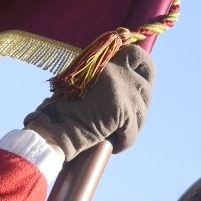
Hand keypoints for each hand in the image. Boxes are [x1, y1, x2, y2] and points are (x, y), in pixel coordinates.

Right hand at [24, 47, 154, 160]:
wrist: (51, 123)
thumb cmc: (59, 107)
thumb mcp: (82, 83)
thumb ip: (103, 78)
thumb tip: (124, 88)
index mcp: (105, 59)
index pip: (135, 54)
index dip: (141, 67)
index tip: (139, 79)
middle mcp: (117, 69)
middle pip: (149, 73)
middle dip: (145, 93)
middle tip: (135, 111)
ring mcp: (123, 88)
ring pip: (142, 108)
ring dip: (132, 124)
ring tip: (118, 133)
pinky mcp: (122, 109)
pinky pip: (132, 131)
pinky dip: (125, 142)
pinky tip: (115, 146)